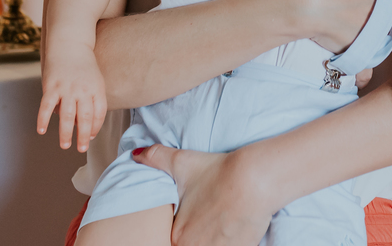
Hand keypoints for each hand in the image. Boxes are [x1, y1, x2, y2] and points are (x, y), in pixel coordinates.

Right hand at [37, 47, 105, 151]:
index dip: (96, 127)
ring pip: (67, 116)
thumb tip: (80, 125)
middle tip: (81, 148)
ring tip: (65, 145)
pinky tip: (41, 130)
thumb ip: (92, 101)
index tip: (91, 137)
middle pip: (85, 118)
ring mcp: (66, 88)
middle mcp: (83, 90)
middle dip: (83, 136)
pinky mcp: (51, 86)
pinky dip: (43, 119)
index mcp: (97, 89)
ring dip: (66, 133)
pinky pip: (46, 106)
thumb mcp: (95, 81)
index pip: (99, 113)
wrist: (70, 45)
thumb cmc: (84, 66)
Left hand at [132, 144, 274, 245]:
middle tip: (208, 221)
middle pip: (192, 245)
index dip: (183, 231)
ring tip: (220, 226)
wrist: (256, 179)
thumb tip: (135, 155)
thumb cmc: (219, 172)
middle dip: (198, 237)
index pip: (173, 241)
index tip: (193, 219)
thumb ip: (156, 158)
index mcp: (178, 234)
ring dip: (213, 240)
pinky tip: (234, 230)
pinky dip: (229, 242)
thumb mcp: (182, 162)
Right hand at [295, 0, 387, 53]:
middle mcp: (382, 15)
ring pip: (377, 37)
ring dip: (370, 36)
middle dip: (377, 15)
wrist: (301, 4)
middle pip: (386, 16)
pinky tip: (351, 57)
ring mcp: (369, 35)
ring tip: (352, 28)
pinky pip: (363, 60)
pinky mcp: (355, 50)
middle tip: (359, 11)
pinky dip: (359, 61)